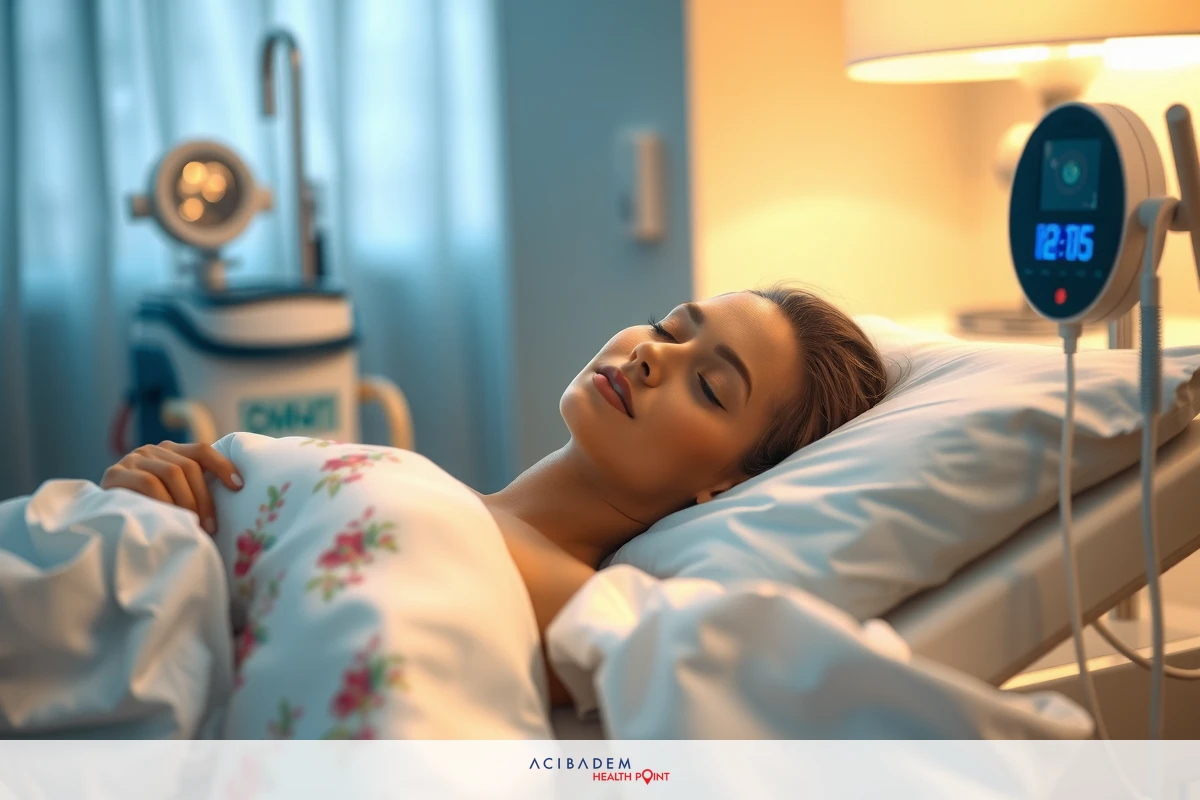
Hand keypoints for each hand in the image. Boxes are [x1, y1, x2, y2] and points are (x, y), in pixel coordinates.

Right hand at [101, 441, 243, 534]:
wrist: (102, 518)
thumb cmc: (149, 510)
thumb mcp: (174, 494)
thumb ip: (193, 487)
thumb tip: (237, 493)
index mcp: (170, 451)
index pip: (201, 450)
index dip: (223, 466)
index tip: (239, 486)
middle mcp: (151, 450)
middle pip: (188, 467)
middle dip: (204, 498)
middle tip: (211, 526)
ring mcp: (132, 459)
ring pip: (171, 473)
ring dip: (187, 502)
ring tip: (194, 526)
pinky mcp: (115, 474)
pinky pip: (147, 483)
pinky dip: (164, 501)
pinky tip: (170, 517)